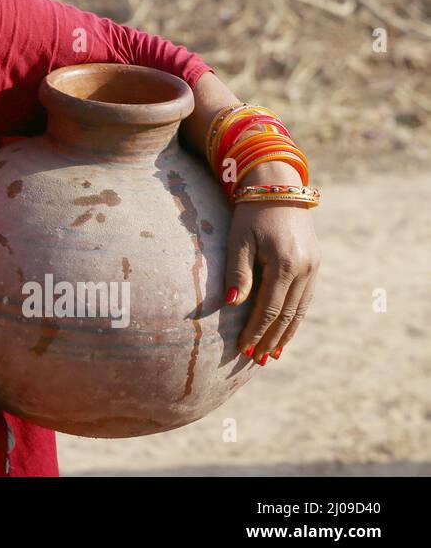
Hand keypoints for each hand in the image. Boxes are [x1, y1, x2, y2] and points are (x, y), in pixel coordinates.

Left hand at [223, 164, 320, 363]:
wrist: (278, 188)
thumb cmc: (250, 212)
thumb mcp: (238, 239)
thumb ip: (237, 273)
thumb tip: (231, 305)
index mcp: (284, 263)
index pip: (269, 308)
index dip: (256, 331)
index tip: (243, 349)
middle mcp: (305, 268)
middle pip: (287, 314)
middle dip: (271, 338)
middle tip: (257, 360)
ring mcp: (314, 266)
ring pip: (300, 310)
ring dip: (286, 333)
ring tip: (272, 353)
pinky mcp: (316, 263)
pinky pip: (306, 298)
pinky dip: (296, 317)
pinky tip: (286, 331)